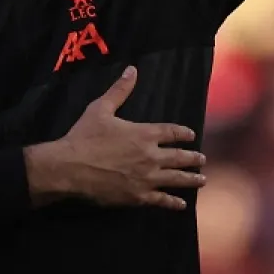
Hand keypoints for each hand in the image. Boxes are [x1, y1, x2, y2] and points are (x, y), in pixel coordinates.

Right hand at [24, 67, 205, 211]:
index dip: (183, 133)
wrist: (70, 168)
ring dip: (191, 179)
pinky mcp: (137, 197)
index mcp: (144, 134)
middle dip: (193, 158)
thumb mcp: (101, 108)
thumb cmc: (85, 137)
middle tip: (202, 159)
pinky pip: (160, 200)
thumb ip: (119, 90)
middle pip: (179, 157)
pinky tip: (181, 204)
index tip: (192, 135)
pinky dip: (173, 202)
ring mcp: (146, 178)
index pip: (171, 132)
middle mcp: (150, 156)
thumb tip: (132, 70)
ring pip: (175, 179)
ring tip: (201, 180)